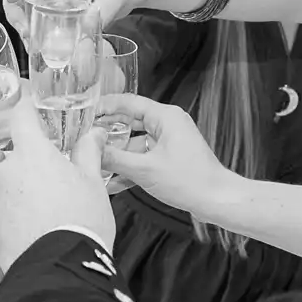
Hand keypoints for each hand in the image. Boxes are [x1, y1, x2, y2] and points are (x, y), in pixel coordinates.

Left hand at [0, 96, 114, 265]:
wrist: (58, 270)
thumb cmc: (81, 222)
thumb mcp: (93, 183)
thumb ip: (89, 153)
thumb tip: (94, 134)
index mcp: (32, 154)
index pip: (22, 117)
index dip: (28, 110)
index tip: (33, 109)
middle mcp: (6, 172)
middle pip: (17, 159)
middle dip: (34, 167)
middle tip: (58, 184)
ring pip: (10, 187)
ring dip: (25, 195)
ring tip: (51, 215)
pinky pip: (4, 212)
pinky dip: (18, 217)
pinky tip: (38, 232)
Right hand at [97, 94, 235, 219]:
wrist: (216, 200)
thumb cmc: (190, 181)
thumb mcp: (145, 169)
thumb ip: (114, 158)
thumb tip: (91, 148)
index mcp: (166, 117)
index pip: (128, 102)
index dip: (104, 106)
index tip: (85, 113)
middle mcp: (168, 124)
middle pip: (130, 121)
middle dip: (107, 132)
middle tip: (85, 137)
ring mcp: (170, 140)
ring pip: (135, 141)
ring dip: (118, 154)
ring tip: (95, 162)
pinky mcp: (171, 156)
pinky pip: (144, 155)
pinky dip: (131, 166)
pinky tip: (113, 182)